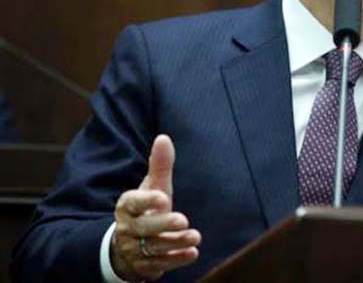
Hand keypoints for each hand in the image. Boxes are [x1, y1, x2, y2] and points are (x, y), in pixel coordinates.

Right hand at [111, 135, 201, 280]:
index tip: (163, 197)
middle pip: (144, 228)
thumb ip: (159, 166)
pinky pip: (160, 265)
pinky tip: (192, 253)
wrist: (128, 245)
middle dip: (163, 224)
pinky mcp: (145, 266)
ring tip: (195, 236)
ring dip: (175, 243)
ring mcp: (135, 249)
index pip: (132, 203)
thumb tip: (164, 137)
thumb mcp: (152, 187)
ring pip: (154, 248)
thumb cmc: (145, 209)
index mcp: (127, 206)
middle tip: (182, 219)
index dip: (146, 201)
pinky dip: (176, 260)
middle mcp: (128, 228)